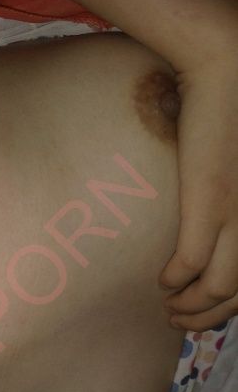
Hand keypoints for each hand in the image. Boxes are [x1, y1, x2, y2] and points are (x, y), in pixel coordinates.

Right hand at [160, 62, 237, 331]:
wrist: (232, 71)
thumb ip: (233, 202)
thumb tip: (212, 223)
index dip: (230, 308)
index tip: (204, 311)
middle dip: (207, 317)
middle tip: (180, 320)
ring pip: (220, 289)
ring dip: (189, 308)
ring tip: (168, 309)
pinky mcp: (208, 204)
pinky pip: (191, 263)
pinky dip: (174, 280)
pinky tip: (161, 281)